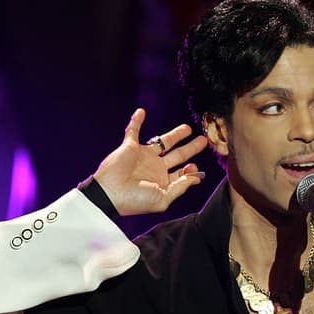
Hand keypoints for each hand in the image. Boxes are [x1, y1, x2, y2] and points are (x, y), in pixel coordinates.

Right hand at [92, 108, 208, 214]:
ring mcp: (143, 156)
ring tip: (187, 128)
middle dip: (191, 148)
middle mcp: (155, 168)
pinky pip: (133, 131)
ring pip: (162, 142)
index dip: (191, 170)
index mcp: (163, 181)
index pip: (182, 173)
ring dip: (175, 135)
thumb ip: (180, 186)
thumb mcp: (163, 198)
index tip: (194, 166)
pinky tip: (141, 112)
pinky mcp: (130, 147)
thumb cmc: (135, 200)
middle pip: (178, 155)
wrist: (110, 194)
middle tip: (203, 140)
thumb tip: (197, 177)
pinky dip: (136, 121)